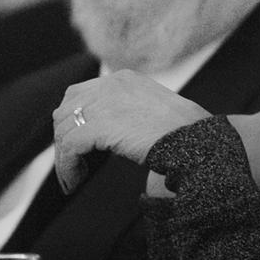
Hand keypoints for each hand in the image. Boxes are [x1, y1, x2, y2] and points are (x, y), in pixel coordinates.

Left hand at [52, 70, 210, 193]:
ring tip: (74, 176)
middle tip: (73, 162)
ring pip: (64, 128)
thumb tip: (106, 135)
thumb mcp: (151, 111)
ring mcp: (104, 102)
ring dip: (65, 156)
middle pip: (67, 108)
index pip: (81, 93)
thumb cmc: (184, 132)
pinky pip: (70, 146)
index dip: (73, 120)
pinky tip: (76, 179)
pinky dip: (68, 166)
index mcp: (123, 79)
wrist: (195, 139)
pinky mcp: (100, 124)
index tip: (75, 144)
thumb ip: (126, 113)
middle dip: (64, 137)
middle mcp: (110, 85)